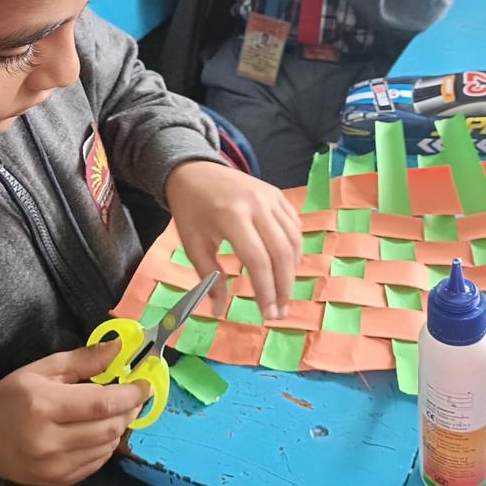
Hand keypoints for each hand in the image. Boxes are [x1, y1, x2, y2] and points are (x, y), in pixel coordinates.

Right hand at [0, 342, 149, 485]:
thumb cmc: (10, 398)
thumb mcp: (41, 369)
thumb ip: (83, 360)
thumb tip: (120, 348)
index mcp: (45, 406)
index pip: (102, 403)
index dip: (131, 394)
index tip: (145, 384)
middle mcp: (50, 440)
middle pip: (109, 427)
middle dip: (129, 410)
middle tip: (132, 396)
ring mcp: (55, 466)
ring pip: (107, 447)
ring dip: (118, 427)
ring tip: (112, 411)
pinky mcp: (59, 481)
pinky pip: (97, 463)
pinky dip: (105, 445)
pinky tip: (97, 431)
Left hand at [166, 161, 300, 319]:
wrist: (193, 170)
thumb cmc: (191, 210)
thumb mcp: (193, 244)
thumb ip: (209, 277)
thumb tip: (218, 311)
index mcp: (232, 216)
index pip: (257, 260)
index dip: (265, 290)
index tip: (267, 314)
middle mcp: (257, 204)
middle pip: (281, 252)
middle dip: (283, 287)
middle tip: (279, 312)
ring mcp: (271, 197)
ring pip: (293, 240)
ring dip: (292, 271)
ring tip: (282, 295)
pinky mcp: (277, 194)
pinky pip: (294, 226)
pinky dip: (294, 250)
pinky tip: (286, 268)